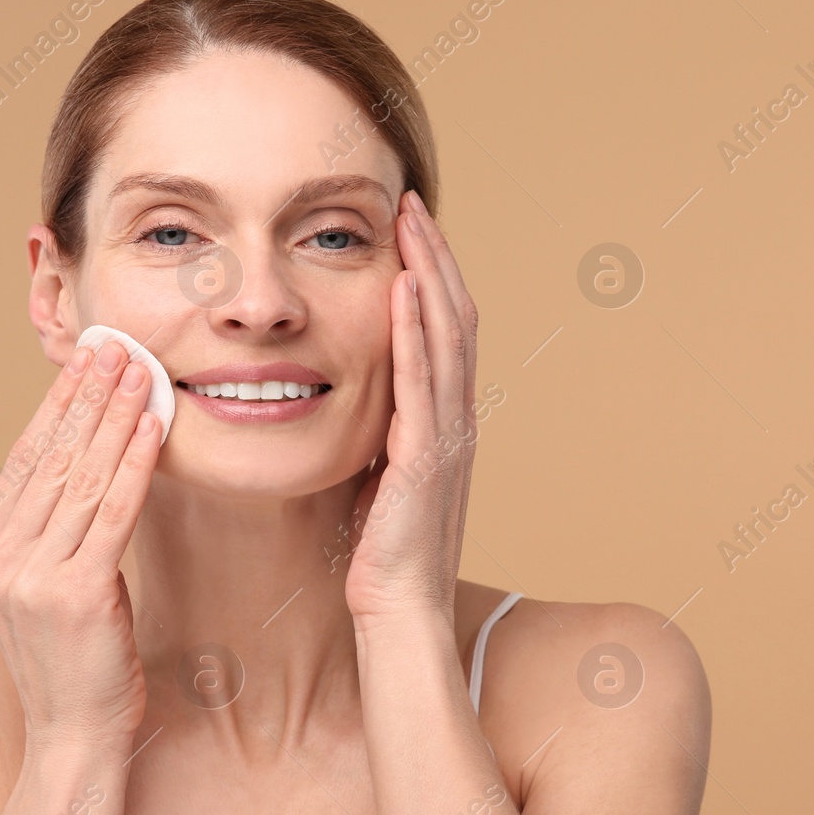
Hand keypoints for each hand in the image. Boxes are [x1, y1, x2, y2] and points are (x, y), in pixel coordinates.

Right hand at [0, 340, 162, 751]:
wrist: (74, 735)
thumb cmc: (76, 661)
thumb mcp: (49, 587)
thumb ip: (55, 533)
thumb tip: (89, 462)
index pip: (24, 461)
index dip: (56, 406)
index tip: (83, 363)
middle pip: (51, 459)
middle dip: (87, 397)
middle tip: (115, 347)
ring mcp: (30, 576)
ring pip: (83, 477)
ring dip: (115, 417)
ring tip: (139, 371)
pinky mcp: (75, 593)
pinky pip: (114, 512)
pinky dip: (136, 463)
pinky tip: (152, 427)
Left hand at [344, 190, 479, 627]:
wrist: (400, 610)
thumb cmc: (382, 553)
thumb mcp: (380, 477)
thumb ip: (380, 433)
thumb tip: (357, 404)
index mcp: (445, 421)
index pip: (446, 331)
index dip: (432, 275)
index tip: (409, 229)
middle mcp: (456, 419)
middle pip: (454, 317)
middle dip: (433, 255)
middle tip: (410, 203)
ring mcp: (447, 436)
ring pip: (446, 337)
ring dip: (428, 274)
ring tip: (409, 224)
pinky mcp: (425, 457)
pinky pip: (422, 382)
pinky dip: (415, 332)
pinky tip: (403, 290)